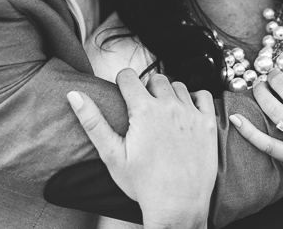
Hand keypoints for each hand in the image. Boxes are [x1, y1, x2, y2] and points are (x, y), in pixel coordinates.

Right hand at [67, 70, 216, 228]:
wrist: (177, 205)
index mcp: (144, 111)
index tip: (124, 92)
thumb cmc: (143, 184)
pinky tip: (187, 112)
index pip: (129, 76)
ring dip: (170, 94)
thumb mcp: (111, 155)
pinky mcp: (207, 123)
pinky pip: (203, 95)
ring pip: (178, 86)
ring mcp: (191, 113)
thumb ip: (92, 121)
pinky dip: (195, 98)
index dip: (123, 82)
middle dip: (147, 89)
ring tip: (164, 113)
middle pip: (155, 79)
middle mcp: (169, 107)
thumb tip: (74, 95)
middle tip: (144, 109)